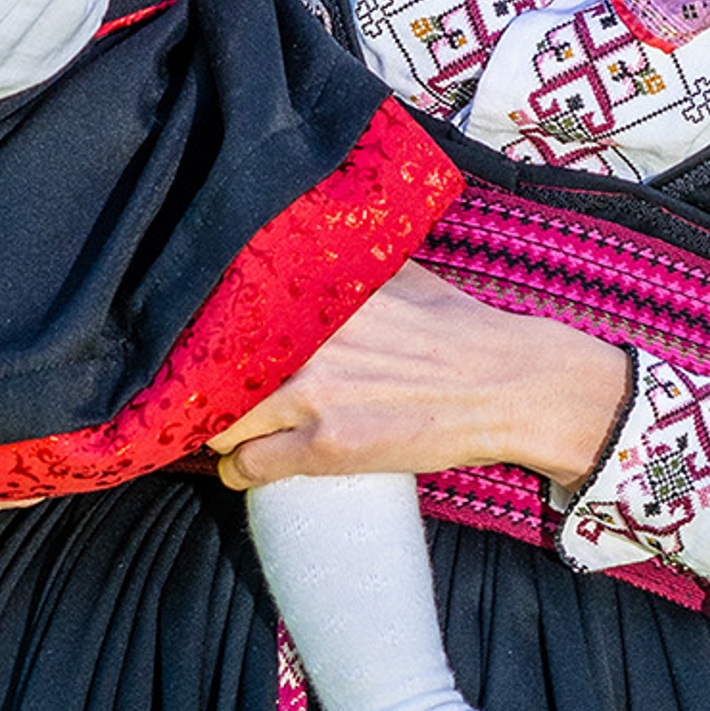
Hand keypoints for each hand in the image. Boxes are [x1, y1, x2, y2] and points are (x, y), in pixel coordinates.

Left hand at [206, 265, 631, 490]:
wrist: (508, 384)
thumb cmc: (458, 328)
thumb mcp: (399, 275)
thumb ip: (348, 263)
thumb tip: (312, 238)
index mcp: (319, 292)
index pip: (228, 310)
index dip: (207, 334)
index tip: (202, 346)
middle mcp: (307, 338)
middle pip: (213, 369)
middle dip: (206, 386)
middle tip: (211, 395)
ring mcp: (313, 395)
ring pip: (220, 423)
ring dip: (219, 433)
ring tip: (228, 434)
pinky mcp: (326, 447)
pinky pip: (248, 467)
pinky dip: (238, 472)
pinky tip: (243, 468)